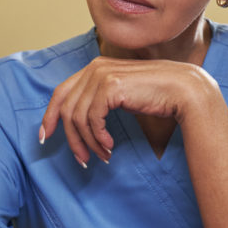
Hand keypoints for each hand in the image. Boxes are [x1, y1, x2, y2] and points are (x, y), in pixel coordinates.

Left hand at [39, 57, 218, 166]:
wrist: (182, 90)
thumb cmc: (155, 96)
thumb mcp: (121, 97)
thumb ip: (99, 101)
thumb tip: (77, 123)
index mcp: (94, 67)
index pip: (61, 93)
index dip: (49, 116)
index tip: (44, 138)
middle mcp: (94, 68)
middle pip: (67, 108)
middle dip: (70, 138)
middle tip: (81, 160)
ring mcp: (101, 75)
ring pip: (78, 118)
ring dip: (89, 143)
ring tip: (103, 156)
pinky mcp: (110, 87)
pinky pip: (93, 120)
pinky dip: (98, 138)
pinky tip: (110, 147)